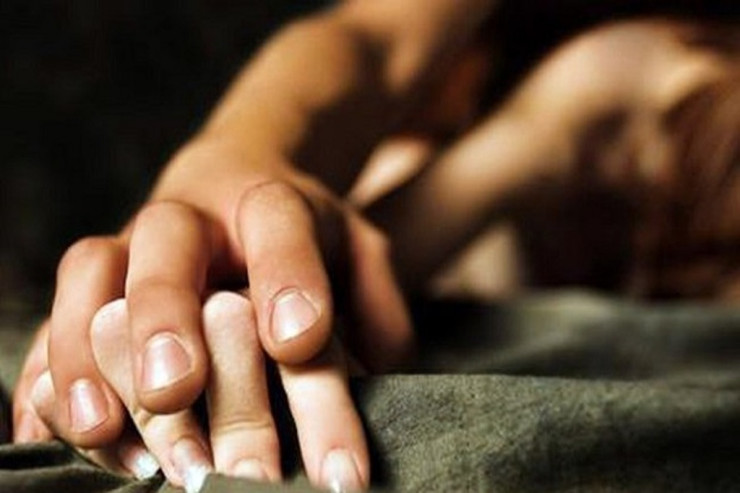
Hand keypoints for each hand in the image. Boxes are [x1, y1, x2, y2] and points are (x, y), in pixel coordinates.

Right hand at [12, 160, 410, 488]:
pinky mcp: (98, 285)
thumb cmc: (301, 235)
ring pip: (92, 272)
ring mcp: (136, 247)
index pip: (278, 223)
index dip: (285, 276)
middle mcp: (194, 218)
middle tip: (175, 386)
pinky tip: (59, 427)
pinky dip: (51, 369)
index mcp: (268, 202)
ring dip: (89, 348)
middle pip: (167, 240)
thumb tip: (374, 378)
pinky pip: (57, 315)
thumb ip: (375, 307)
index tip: (297, 341)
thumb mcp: (356, 253)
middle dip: (166, 310)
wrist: (231, 188)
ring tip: (102, 427)